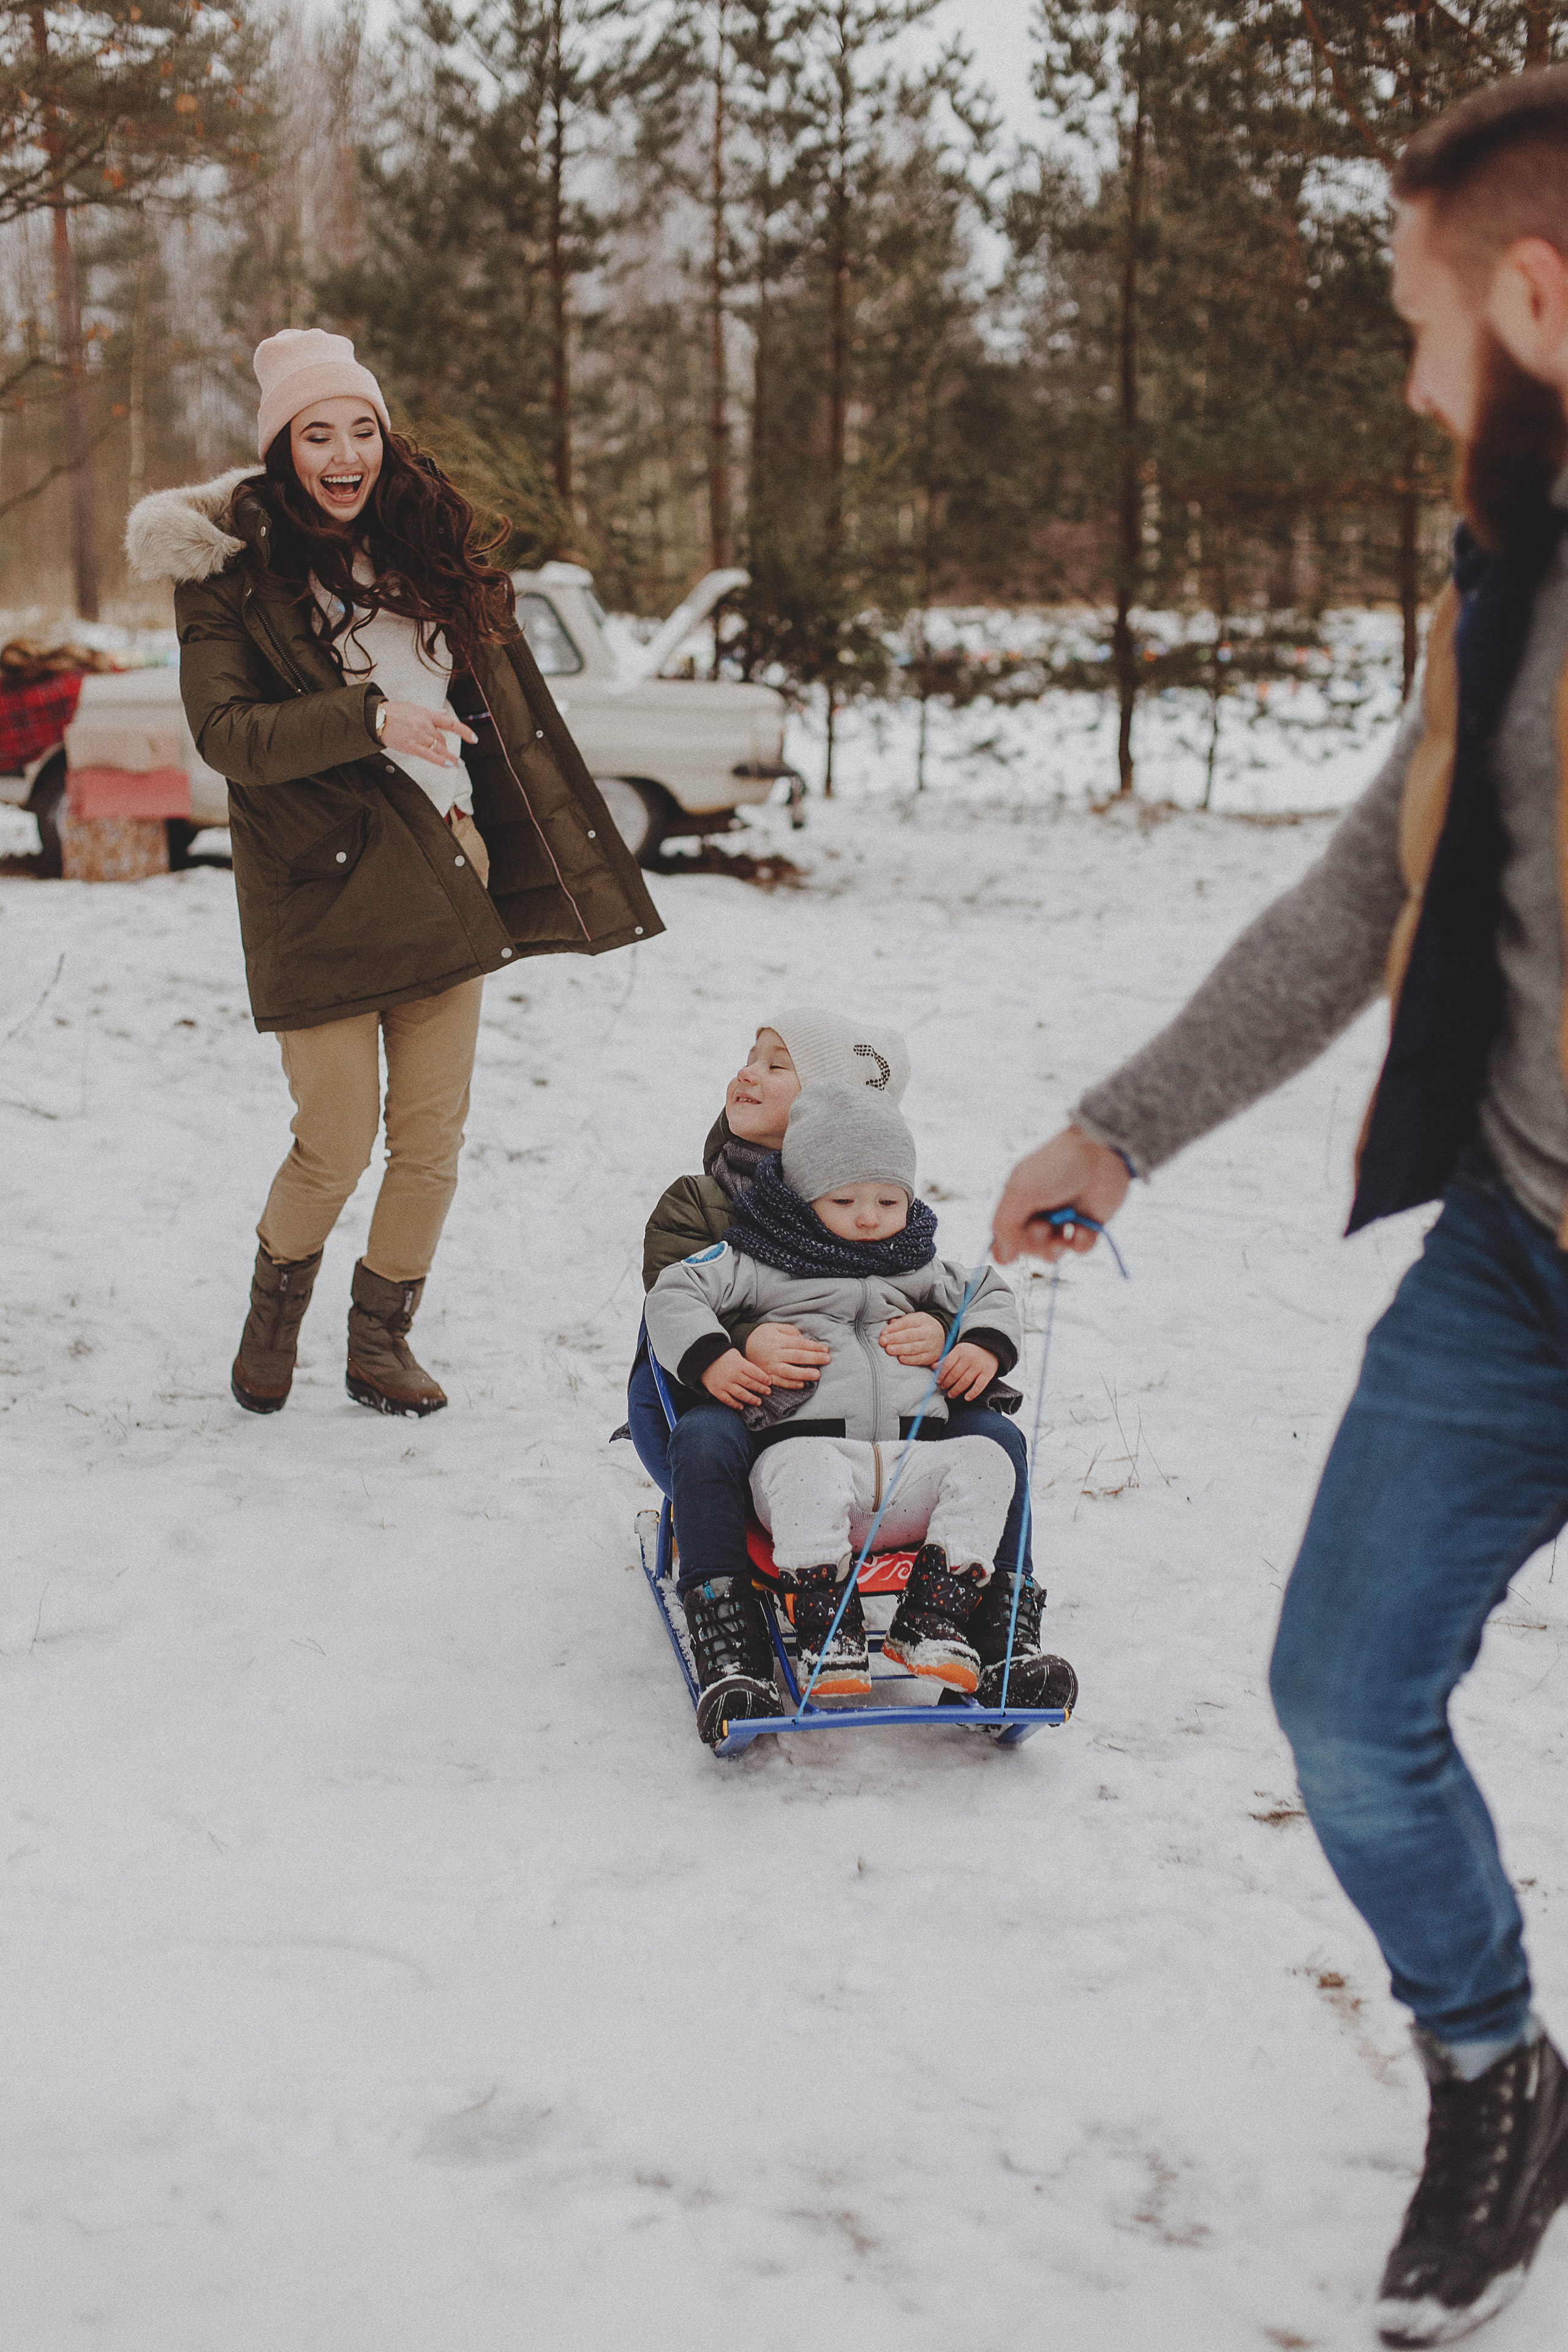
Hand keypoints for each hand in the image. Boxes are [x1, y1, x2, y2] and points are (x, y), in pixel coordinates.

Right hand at [376, 700, 477, 769]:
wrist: (376, 717)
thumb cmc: (392, 712)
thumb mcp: (414, 708)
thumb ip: (431, 713)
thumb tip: (443, 713)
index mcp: (427, 714)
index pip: (451, 723)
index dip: (465, 731)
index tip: (474, 739)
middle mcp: (425, 725)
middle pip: (443, 740)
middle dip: (446, 748)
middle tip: (447, 753)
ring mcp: (419, 736)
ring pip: (439, 749)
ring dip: (450, 757)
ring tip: (457, 764)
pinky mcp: (411, 746)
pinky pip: (430, 756)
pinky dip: (441, 761)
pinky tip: (450, 765)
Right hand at [700, 1347, 772, 1408]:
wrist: (701, 1358)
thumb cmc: (721, 1355)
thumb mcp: (735, 1354)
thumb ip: (745, 1364)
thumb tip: (759, 1374)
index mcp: (739, 1364)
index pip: (755, 1373)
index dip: (764, 1379)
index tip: (770, 1382)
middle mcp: (733, 1375)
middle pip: (750, 1384)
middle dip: (761, 1389)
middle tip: (768, 1392)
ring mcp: (724, 1384)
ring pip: (741, 1394)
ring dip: (751, 1399)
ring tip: (758, 1402)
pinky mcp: (716, 1391)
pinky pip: (728, 1400)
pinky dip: (735, 1404)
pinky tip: (742, 1407)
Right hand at [746, 1322, 829, 1388]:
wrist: (742, 1344)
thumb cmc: (762, 1335)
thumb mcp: (775, 1327)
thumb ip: (790, 1331)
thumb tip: (803, 1339)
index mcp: (779, 1340)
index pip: (800, 1344)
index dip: (813, 1346)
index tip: (825, 1349)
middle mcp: (775, 1354)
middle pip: (797, 1356)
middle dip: (814, 1358)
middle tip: (827, 1360)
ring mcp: (771, 1366)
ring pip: (789, 1371)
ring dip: (804, 1373)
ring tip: (817, 1375)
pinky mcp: (767, 1376)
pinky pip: (779, 1381)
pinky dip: (790, 1384)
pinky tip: (801, 1385)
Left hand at [878, 1311, 945, 1367]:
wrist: (943, 1335)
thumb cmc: (923, 1327)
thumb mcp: (914, 1319)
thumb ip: (901, 1322)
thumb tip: (889, 1324)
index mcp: (922, 1320)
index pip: (907, 1323)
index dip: (894, 1328)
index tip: (883, 1333)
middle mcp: (928, 1332)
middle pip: (909, 1335)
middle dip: (894, 1338)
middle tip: (882, 1342)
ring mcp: (931, 1345)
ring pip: (914, 1347)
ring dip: (900, 1349)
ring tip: (888, 1350)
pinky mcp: (931, 1356)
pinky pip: (919, 1358)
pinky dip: (909, 1359)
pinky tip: (900, 1358)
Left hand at [936, 1341, 998, 1401]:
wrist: (990, 1346)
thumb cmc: (970, 1351)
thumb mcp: (957, 1352)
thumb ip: (946, 1360)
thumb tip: (933, 1367)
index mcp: (960, 1351)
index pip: (947, 1364)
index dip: (941, 1374)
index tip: (937, 1381)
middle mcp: (969, 1358)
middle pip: (955, 1374)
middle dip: (947, 1383)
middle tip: (944, 1388)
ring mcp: (979, 1366)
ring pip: (965, 1381)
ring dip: (956, 1390)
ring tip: (951, 1394)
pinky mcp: (988, 1373)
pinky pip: (979, 1385)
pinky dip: (972, 1393)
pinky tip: (966, 1398)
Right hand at [992, 1125, 1130, 1263]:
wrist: (1100, 1152)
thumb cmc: (1057, 1165)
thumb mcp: (1020, 1193)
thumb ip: (1005, 1226)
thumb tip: (1002, 1256)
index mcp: (1019, 1201)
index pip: (1005, 1235)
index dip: (1009, 1245)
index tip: (1015, 1248)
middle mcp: (1040, 1212)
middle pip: (1029, 1248)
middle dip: (1035, 1244)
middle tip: (1044, 1228)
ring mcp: (1064, 1218)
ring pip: (1053, 1252)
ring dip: (1056, 1248)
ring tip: (1063, 1235)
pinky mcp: (1089, 1223)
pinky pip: (1080, 1247)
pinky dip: (1080, 1244)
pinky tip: (1083, 1231)